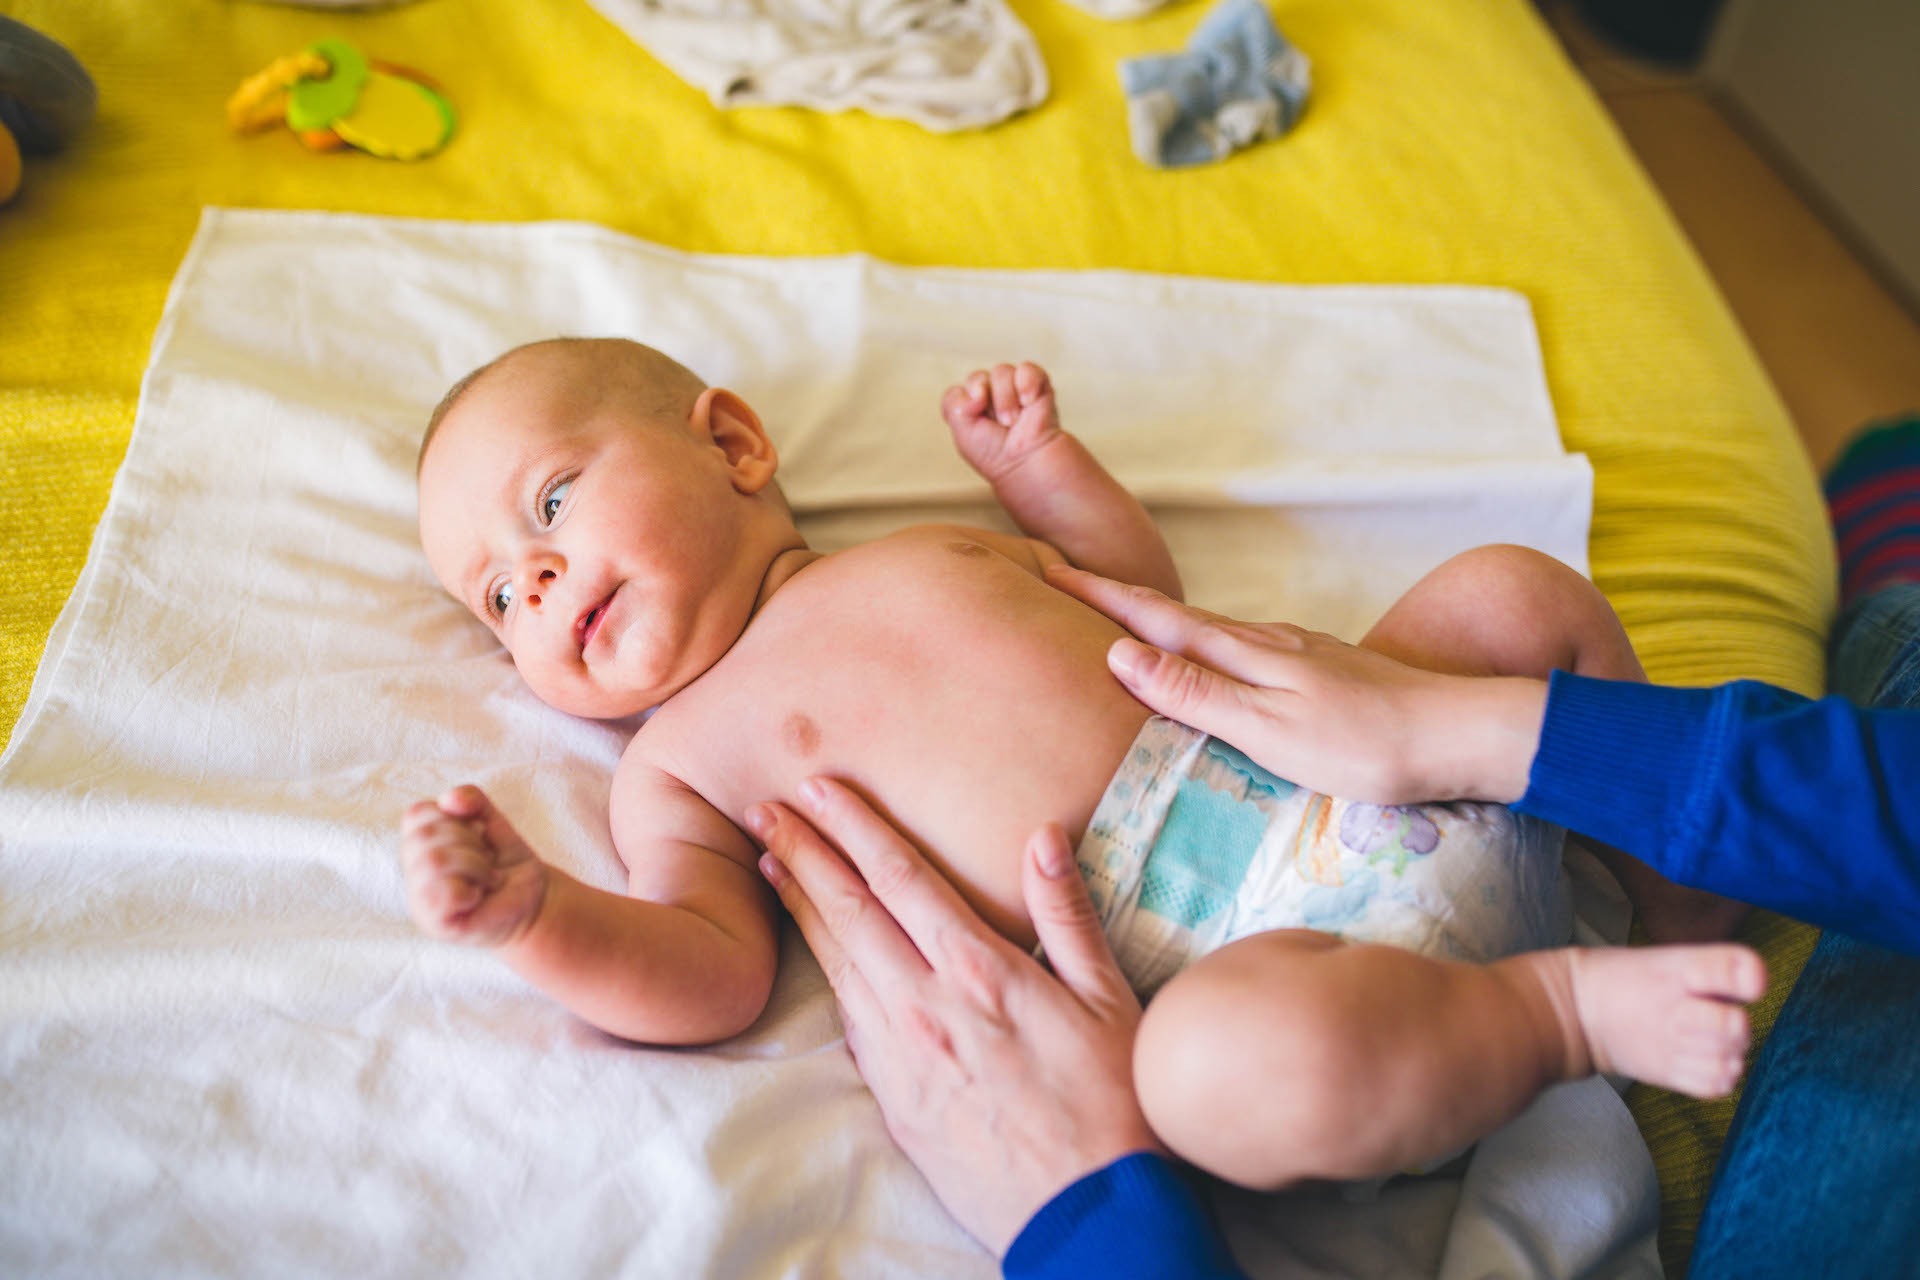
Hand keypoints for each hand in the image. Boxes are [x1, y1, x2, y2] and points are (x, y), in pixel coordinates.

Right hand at [400, 785, 549, 946]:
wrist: (533, 902)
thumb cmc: (506, 864)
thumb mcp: (493, 822)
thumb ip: (472, 801)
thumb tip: (449, 800)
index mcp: (419, 845)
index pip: (416, 814)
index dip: (453, 817)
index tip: (477, 834)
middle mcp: (412, 872)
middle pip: (424, 836)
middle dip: (469, 841)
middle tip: (487, 860)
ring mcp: (419, 900)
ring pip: (434, 861)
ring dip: (475, 865)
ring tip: (487, 878)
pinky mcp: (434, 923)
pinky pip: (444, 894)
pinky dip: (470, 891)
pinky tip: (478, 897)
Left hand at [746, 779, 1156, 1254]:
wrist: (1090, 1215)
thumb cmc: (1115, 1104)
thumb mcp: (1109, 998)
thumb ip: (1068, 913)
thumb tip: (1042, 835)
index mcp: (978, 970)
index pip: (899, 877)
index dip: (853, 826)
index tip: (818, 788)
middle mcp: (925, 1006)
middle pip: (849, 911)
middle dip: (804, 852)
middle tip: (763, 809)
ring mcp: (901, 1056)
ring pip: (836, 963)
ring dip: (801, 906)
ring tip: (770, 864)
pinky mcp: (894, 1100)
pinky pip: (849, 1022)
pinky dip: (826, 973)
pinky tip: (816, 953)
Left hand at [941, 361, 1064, 482]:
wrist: (1025, 462)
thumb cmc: (995, 453)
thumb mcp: (962, 432)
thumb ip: (954, 404)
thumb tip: (976, 390)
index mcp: (970, 408)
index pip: (956, 392)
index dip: (963, 402)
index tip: (973, 417)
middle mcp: (990, 396)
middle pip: (977, 378)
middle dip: (985, 399)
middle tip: (1000, 423)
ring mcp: (1014, 388)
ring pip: (1001, 372)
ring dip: (1005, 397)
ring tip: (1013, 420)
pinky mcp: (1037, 385)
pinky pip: (1027, 369)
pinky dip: (1027, 382)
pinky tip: (1028, 401)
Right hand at [1048, 565, 1548, 804]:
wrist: (1460, 735)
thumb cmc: (1364, 746)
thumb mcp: (1269, 729)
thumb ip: (1196, 692)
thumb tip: (1119, 653)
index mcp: (1242, 654)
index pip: (1150, 620)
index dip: (1096, 596)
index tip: (1044, 569)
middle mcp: (1263, 641)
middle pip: (1171, 614)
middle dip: (1113, 597)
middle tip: (1061, 578)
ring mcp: (1293, 651)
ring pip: (1206, 629)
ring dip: (1155, 619)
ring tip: (1116, 616)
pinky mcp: (1318, 669)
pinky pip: (1238, 646)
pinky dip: (1201, 642)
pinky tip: (1208, 654)